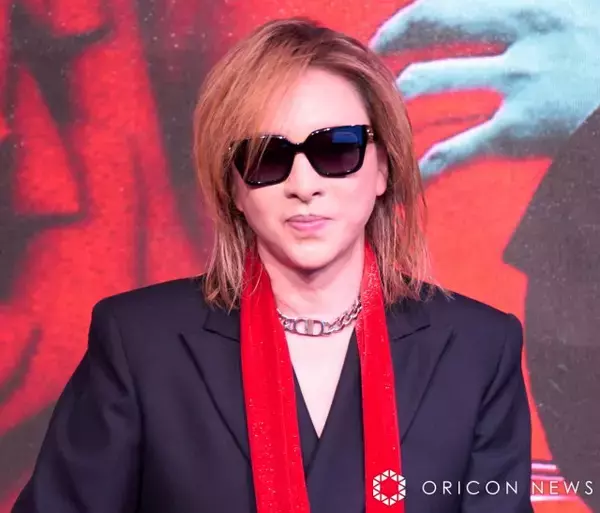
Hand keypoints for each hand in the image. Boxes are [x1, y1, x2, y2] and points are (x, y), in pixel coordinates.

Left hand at [370, 0, 599, 177]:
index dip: (410, 14)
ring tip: (384, 101)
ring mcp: (520, 83)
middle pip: (432, 25)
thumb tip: (475, 13)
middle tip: (371, 54)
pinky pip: (457, 147)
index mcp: (532, 3)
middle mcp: (523, 35)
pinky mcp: (519, 131)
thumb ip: (514, 14)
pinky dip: (429, 161)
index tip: (388, 30)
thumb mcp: (567, 12)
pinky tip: (415, 169)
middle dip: (391, 37)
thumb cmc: (598, 50)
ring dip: (397, 90)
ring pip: (430, 80)